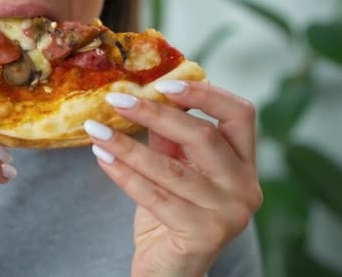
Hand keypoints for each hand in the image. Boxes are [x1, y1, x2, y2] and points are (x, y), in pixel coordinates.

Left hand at [84, 80, 262, 276]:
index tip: (163, 83)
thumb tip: (143, 95)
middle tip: (116, 100)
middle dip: (155, 113)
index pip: (240, 115)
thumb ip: (168, 137)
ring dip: (127, 145)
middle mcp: (246, 187)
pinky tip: (102, 158)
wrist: (169, 269)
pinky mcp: (203, 235)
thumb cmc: (172, 213)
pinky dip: (123, 174)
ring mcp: (229, 213)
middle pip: (204, 136)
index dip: (204, 93)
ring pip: (171, 168)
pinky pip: (154, 196)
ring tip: (96, 129)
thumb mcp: (176, 168)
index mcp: (245, 164)